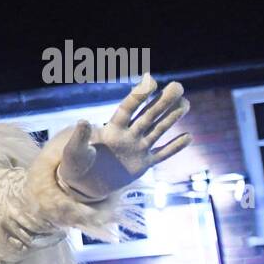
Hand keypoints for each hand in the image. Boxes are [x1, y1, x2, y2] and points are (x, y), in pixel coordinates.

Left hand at [57, 74, 191, 200]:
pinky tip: (189, 137)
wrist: (82, 183)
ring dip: (172, 117)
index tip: (151, 80)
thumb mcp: (74, 151)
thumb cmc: (75, 163)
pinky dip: (174, 147)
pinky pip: (162, 154)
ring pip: (158, 130)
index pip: (128, 108)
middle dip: (162, 101)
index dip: (139, 95)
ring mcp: (137, 149)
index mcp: (112, 129)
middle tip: (178, 86)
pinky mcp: (142, 164)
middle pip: (148, 115)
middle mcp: (128, 135)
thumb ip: (80, 137)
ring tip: (185, 103)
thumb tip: (82, 121)